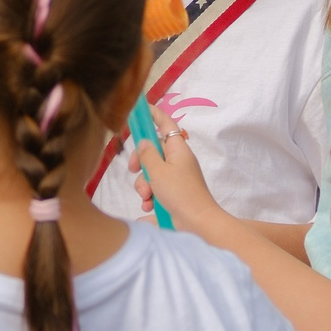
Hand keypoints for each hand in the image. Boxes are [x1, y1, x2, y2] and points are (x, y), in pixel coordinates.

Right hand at [134, 107, 228, 228]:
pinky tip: (150, 206)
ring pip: (150, 172)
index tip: (140, 108)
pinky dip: (150, 196)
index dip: (153, 114)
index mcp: (178, 149)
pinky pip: (155, 187)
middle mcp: (177, 160)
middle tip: (133, 170)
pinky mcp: (173, 192)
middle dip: (140, 162)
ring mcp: (175, 177)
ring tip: (147, 197)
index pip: (165, 124)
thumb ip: (147, 155)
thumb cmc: (180, 193)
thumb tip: (143, 142)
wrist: (197, 222)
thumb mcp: (158, 171)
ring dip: (144, 184)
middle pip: (152, 151)